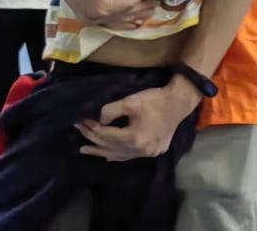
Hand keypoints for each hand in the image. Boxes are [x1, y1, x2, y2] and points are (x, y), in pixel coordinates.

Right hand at [44, 0, 156, 29]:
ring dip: (134, 18)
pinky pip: (107, 23)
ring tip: (149, 13)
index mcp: (103, 8)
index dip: (144, 0)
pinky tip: (132, 24)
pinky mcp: (83, 15)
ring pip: (117, 22)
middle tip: (158, 4)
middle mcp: (96, 18)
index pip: (130, 6)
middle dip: (142, 10)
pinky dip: (121, 23)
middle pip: (125, 16)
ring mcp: (88, 19)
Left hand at [76, 76, 200, 160]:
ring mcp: (148, 153)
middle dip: (92, 139)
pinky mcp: (153, 151)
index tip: (79, 120)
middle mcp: (140, 150)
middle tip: (78, 130)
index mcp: (134, 138)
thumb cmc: (154, 100)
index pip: (106, 135)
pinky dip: (117, 155)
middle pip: (111, 147)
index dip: (91, 128)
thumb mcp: (130, 101)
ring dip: (102, 151)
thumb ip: (111, 111)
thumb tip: (99, 119)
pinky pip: (130, 156)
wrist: (178, 103)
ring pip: (119, 155)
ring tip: (85, 150)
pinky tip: (108, 156)